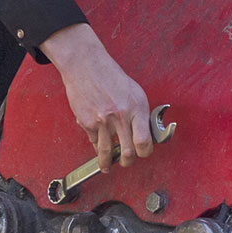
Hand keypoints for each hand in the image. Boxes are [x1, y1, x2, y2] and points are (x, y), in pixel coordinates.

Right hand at [41, 23, 155, 165]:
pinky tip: (97, 146)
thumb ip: (139, 115)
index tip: (143, 153)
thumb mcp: (135, 93)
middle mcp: (120, 116)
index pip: (144, 142)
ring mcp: (102, 121)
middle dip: (127, 162)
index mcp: (136, 108)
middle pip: (127, 152)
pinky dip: (96, 145)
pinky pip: (93, 141)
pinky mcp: (86, 122)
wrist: (86, 66)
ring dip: (107, 163)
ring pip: (106, 152)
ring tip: (107, 166)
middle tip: (126, 162)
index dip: (145, 152)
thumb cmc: (111, 77)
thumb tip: (143, 135)